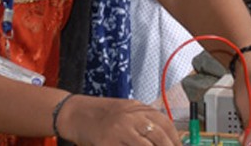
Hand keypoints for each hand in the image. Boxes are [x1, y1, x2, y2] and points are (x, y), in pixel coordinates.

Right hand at [58, 94, 180, 144]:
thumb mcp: (127, 111)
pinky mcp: (107, 143)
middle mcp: (130, 117)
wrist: (74, 113)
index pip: (165, 123)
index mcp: (138, 108)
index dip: (175, 139)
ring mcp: (118, 130)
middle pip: (158, 136)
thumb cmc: (102, 114)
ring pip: (144, 145)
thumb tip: (164, 136)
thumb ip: (143, 120)